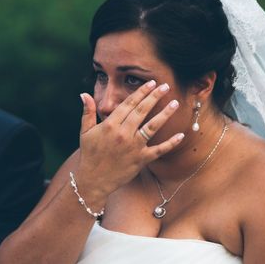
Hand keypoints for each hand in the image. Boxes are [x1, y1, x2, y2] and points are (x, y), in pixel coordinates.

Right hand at [76, 80, 183, 200]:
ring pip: (152, 126)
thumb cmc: (89, 155)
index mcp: (110, 125)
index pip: (128, 104)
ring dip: (165, 114)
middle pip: (142, 111)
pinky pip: (159, 150)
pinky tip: (181, 134)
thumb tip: (83, 94)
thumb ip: (87, 112)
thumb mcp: (85, 132)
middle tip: (165, 86)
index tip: (151, 83)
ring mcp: (134, 147)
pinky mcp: (141, 159)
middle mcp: (123, 133)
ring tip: (175, 103)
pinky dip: (171, 143)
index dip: (141, 92)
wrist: (93, 180)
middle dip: (155, 97)